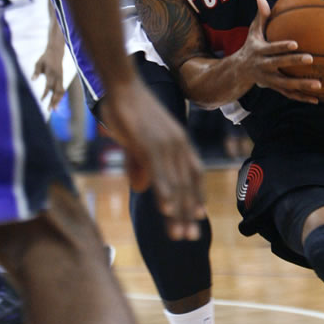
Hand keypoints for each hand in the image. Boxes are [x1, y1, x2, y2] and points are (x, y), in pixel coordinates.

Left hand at [32, 47, 65, 110]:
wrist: (56, 51)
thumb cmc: (45, 57)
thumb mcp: (39, 62)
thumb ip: (36, 71)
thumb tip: (32, 80)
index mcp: (51, 72)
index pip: (49, 86)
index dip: (45, 93)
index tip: (41, 100)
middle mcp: (57, 76)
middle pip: (57, 91)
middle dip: (54, 101)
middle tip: (50, 110)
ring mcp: (61, 77)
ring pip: (61, 91)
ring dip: (58, 100)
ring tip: (54, 109)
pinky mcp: (62, 78)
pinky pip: (62, 89)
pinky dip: (60, 96)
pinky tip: (57, 102)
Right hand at [101, 76, 205, 239]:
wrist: (123, 85)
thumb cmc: (128, 111)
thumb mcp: (136, 142)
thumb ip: (139, 165)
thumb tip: (141, 189)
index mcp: (180, 143)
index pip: (194, 175)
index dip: (197, 196)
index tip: (200, 217)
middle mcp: (178, 145)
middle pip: (188, 185)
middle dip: (189, 213)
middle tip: (191, 238)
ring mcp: (166, 144)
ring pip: (176, 184)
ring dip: (179, 211)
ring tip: (180, 234)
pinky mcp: (150, 143)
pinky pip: (160, 173)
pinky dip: (165, 192)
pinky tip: (167, 210)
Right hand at [239, 0, 321, 101]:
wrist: (238, 72)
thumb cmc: (251, 46)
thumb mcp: (253, 32)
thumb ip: (261, 16)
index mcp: (259, 52)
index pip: (271, 49)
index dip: (282, 46)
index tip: (295, 43)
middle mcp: (263, 67)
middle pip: (279, 65)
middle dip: (294, 63)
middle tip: (311, 59)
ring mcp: (269, 80)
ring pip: (286, 84)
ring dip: (302, 86)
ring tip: (319, 85)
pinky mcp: (275, 89)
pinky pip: (290, 94)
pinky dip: (302, 98)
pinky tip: (318, 100)